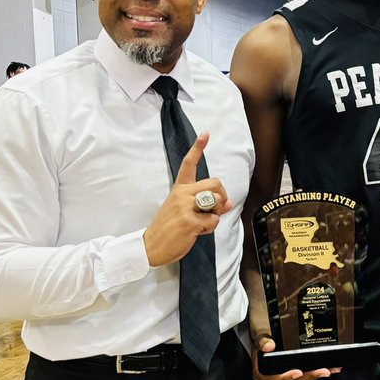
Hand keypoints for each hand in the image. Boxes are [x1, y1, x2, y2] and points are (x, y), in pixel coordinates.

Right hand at [143, 132, 231, 266]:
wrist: (151, 245)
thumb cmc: (170, 228)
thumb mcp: (185, 212)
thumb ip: (206, 205)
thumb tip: (227, 203)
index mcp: (179, 189)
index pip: (188, 164)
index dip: (198, 148)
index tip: (206, 133)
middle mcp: (182, 194)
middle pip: (215, 183)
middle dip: (222, 196)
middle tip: (215, 208)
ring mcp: (185, 207)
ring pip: (217, 201)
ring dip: (216, 214)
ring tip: (202, 222)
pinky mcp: (190, 221)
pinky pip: (214, 220)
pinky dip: (211, 228)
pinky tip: (198, 232)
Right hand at [252, 333, 340, 379]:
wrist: (266, 333)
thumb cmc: (262, 336)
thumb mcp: (260, 334)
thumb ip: (262, 340)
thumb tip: (269, 346)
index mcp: (261, 373)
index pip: (273, 379)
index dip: (286, 378)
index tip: (297, 373)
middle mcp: (272, 379)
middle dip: (308, 377)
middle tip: (321, 371)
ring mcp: (284, 378)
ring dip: (315, 376)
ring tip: (328, 370)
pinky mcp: (293, 375)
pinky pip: (305, 376)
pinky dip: (316, 372)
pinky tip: (329, 368)